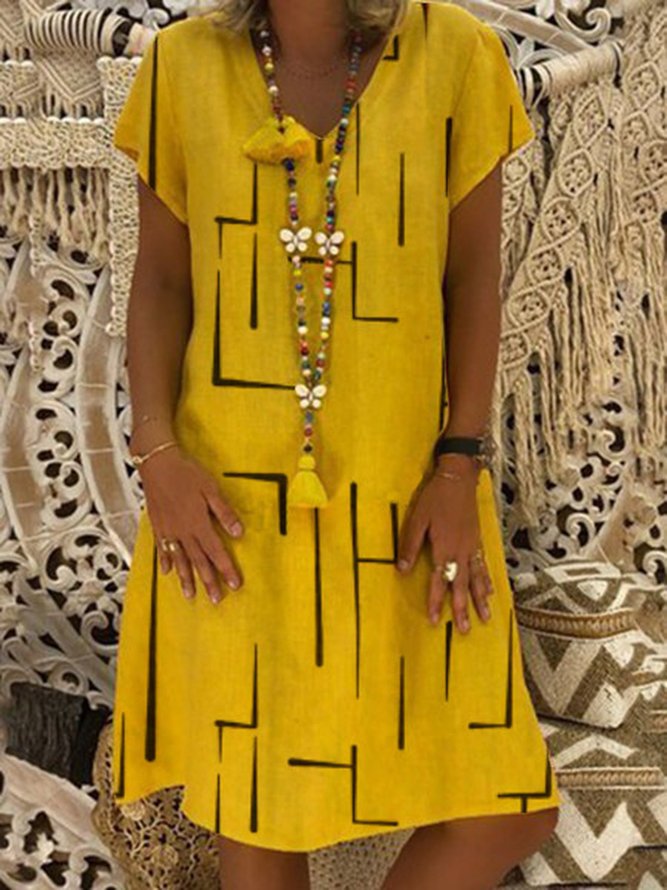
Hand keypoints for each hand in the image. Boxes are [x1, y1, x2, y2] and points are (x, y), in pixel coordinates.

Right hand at [137, 445, 244, 603]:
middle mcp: (183, 532)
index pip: (216, 552)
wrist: (157, 464)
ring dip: (186, 579)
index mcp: (199, 524)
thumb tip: (239, 532)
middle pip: (198, 562)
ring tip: (191, 596)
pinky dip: (165, 561)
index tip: (234, 585)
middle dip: (208, 581)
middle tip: (216, 600)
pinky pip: (162, 549)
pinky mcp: (157, 526)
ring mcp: (168, 531)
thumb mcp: (211, 489)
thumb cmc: (187, 473)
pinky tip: (167, 573)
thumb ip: (224, 512)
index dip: (226, 569)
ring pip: (179, 560)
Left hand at [395, 457, 493, 632]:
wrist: (459, 478)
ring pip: (477, 579)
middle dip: (463, 609)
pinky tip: (491, 592)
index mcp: (444, 548)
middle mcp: (460, 552)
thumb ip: (410, 545)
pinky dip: (488, 581)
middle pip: (461, 585)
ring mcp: (472, 547)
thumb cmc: (434, 497)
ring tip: (485, 618)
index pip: (439, 581)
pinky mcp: (478, 541)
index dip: (437, 601)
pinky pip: (484, 566)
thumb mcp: (417, 519)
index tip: (436, 621)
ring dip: (480, 600)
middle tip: (466, 631)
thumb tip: (401, 569)